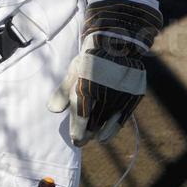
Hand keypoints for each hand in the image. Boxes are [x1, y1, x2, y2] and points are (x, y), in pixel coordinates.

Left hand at [48, 0, 161, 145]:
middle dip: (88, 134)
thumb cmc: (90, 59)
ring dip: (101, 132)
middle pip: (95, 121)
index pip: (81, 115)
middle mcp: (104, 92)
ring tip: (95, 138)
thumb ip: (63, 91)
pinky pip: (123, 116)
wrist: (117, 44)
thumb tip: (53, 111)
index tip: (75, 140)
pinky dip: (115, 127)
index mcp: (85, 86)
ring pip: (109, 121)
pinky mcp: (133, 95)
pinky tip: (108, 134)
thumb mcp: (73, 71)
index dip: (78, 130)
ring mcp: (120, 94)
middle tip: (81, 141)